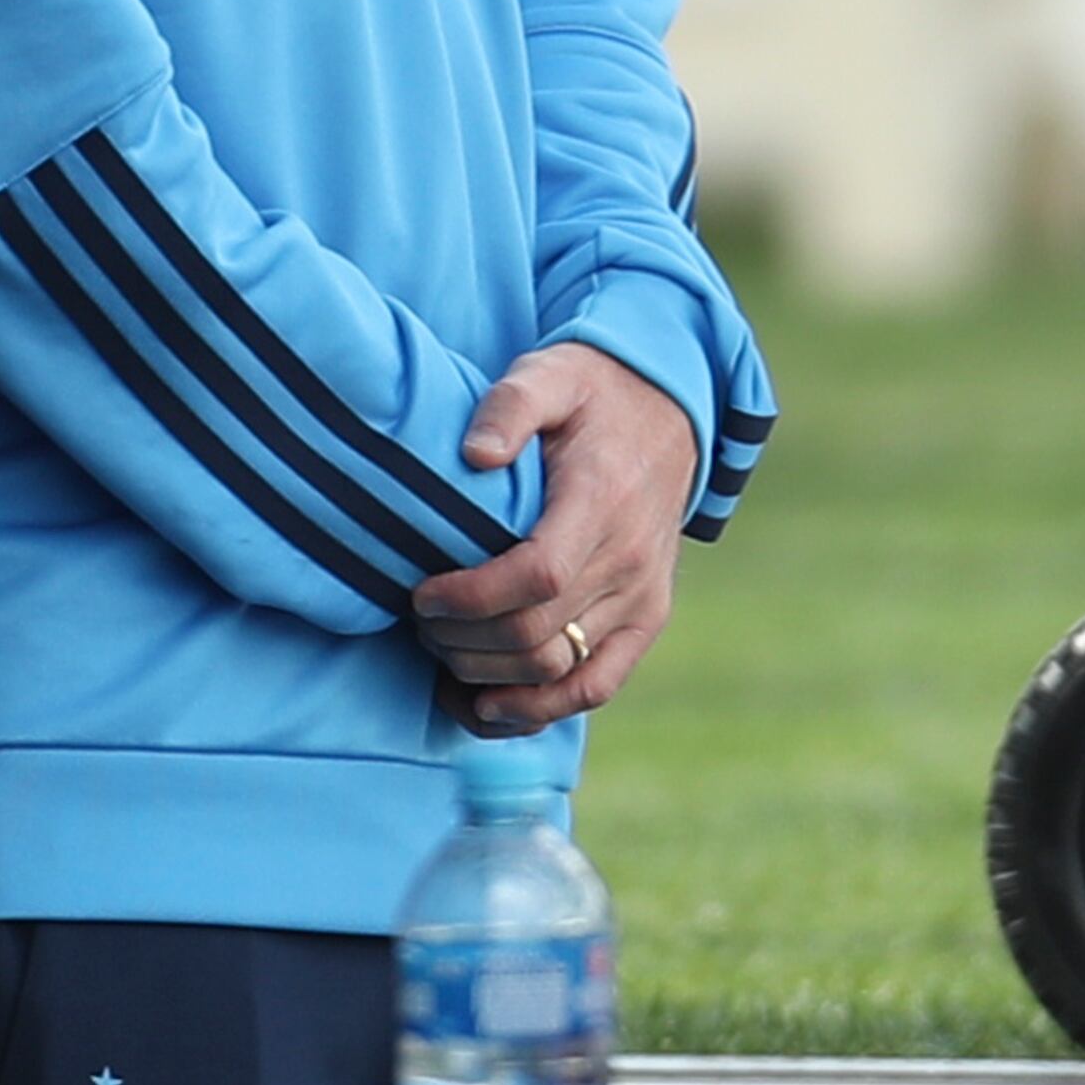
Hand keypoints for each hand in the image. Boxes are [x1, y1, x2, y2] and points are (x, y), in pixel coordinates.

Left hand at [412, 343, 698, 732]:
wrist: (667, 413)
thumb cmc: (590, 392)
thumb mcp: (548, 375)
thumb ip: (509, 407)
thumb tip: (475, 455)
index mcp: (600, 503)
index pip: (537, 575)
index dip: (471, 598)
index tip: (420, 595)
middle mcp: (629, 561)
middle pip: (539, 632)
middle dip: (464, 640)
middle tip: (417, 622)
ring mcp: (643, 597)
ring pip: (563, 671)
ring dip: (492, 678)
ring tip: (439, 657)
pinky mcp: (647, 620)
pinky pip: (598, 686)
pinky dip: (541, 709)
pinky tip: (486, 710)